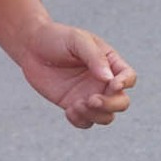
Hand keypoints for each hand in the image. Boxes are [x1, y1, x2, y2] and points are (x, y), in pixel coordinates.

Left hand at [19, 22, 136, 128]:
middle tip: (92, 99)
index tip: (112, 84)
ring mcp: (89, 95)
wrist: (31, 46)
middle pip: (121, 102)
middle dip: (111, 105)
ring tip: (76, 105)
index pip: (129, 77)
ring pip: (106, 116)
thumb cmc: (57, 38)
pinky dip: (80, 121)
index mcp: (110, 63)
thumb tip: (109, 79)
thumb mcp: (78, 40)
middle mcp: (103, 82)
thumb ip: (95, 58)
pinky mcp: (73, 105)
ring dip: (95, 115)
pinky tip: (69, 110)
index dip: (125, 84)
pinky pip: (85, 122)